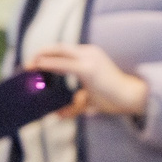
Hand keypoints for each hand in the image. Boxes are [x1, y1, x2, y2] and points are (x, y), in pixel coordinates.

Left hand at [28, 43, 147, 119]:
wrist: (134, 98)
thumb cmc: (115, 98)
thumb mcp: (90, 99)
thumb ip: (74, 105)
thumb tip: (58, 114)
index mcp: (91, 56)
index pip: (64, 51)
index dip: (48, 55)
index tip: (35, 64)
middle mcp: (89, 53)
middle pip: (58, 47)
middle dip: (40, 54)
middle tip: (27, 65)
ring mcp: (89, 59)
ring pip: (57, 52)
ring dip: (40, 58)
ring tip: (29, 66)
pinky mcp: (87, 69)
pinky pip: (61, 64)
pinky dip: (47, 64)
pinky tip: (37, 67)